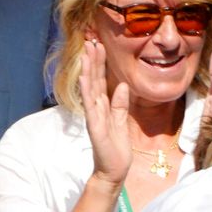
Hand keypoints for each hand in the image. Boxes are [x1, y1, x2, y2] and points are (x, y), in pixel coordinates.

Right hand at [79, 39, 130, 187]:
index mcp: (104, 108)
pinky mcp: (95, 127)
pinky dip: (88, 92)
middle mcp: (96, 109)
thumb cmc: (117, 148)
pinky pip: (91, 107)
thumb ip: (121, 104)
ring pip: (90, 90)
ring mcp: (94, 117)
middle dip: (94, 61)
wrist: (114, 170)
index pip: (102, 82)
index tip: (101, 46)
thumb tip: (123, 85)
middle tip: (92, 41)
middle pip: (95, 81)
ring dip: (88, 71)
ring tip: (87, 53)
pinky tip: (87, 79)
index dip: (101, 65)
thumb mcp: (122, 121)